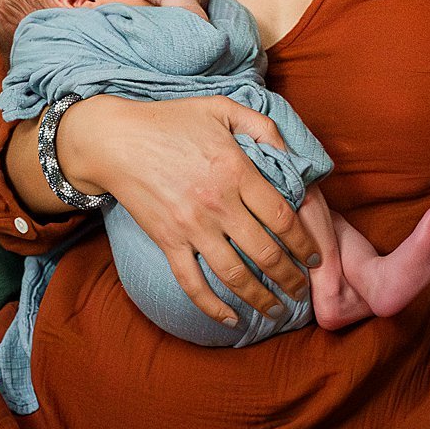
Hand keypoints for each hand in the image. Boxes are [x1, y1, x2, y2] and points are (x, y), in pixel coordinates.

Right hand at [61, 94, 319, 322]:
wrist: (114, 140)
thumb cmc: (170, 121)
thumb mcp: (221, 109)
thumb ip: (263, 127)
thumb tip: (294, 155)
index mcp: (236, 171)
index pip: (283, 217)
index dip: (305, 242)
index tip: (315, 256)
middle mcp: (218, 204)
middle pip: (266, 253)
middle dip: (292, 277)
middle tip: (304, 289)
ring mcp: (191, 227)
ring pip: (236, 275)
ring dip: (262, 297)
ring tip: (278, 309)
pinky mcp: (167, 241)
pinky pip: (192, 282)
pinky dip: (213, 306)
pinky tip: (231, 319)